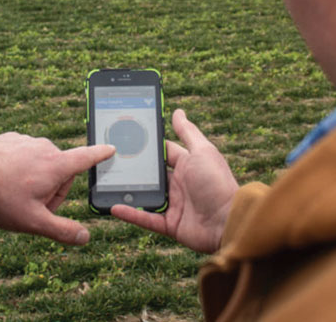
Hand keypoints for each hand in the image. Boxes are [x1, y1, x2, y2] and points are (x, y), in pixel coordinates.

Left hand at [0, 133, 114, 245]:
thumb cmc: (1, 199)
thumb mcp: (34, 221)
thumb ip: (62, 230)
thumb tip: (84, 237)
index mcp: (56, 165)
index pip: (86, 157)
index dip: (100, 154)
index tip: (111, 148)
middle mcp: (45, 147)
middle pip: (61, 170)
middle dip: (52, 188)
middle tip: (32, 204)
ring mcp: (27, 140)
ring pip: (42, 162)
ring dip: (36, 177)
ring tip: (15, 192)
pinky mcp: (12, 138)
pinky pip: (25, 154)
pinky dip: (20, 166)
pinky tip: (5, 179)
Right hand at [110, 109, 237, 253]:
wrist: (228, 222)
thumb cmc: (218, 183)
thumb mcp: (202, 151)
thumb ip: (187, 132)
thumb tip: (177, 111)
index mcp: (188, 165)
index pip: (164, 153)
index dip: (148, 146)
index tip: (127, 138)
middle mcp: (180, 184)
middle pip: (152, 174)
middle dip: (134, 169)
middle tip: (111, 160)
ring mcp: (175, 205)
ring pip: (146, 195)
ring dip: (129, 191)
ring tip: (108, 182)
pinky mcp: (170, 225)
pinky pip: (146, 218)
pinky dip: (130, 214)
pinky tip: (113, 206)